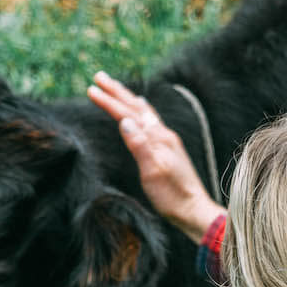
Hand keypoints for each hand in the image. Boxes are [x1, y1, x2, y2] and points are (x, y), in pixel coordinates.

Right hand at [88, 71, 224, 238]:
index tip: (91, 89)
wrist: (195, 210)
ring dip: (128, 99)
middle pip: (137, 107)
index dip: (110, 102)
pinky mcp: (169, 149)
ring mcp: (167, 141)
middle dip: (117, 91)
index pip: (129, 115)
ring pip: (144, 112)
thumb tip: (124, 121)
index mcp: (159, 138)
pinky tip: (141, 112)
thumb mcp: (152, 172)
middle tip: (99, 76)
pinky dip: (141, 111)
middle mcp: (164, 135)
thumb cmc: (172, 196)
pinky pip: (151, 122)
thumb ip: (139, 145)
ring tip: (116, 88)